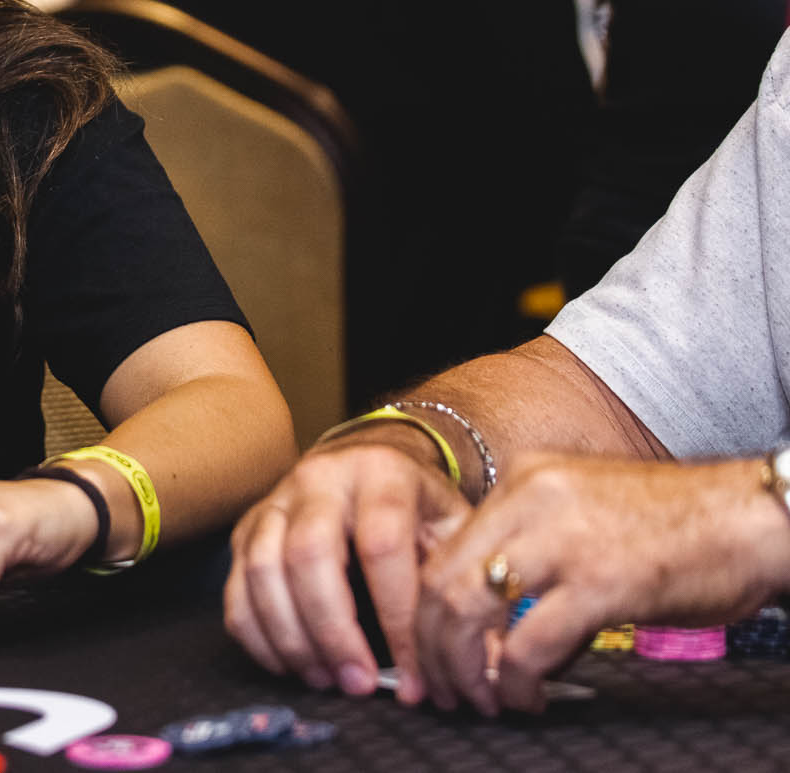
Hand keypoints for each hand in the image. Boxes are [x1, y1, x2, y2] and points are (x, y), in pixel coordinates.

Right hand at [225, 440, 469, 702]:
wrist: (371, 462)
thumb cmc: (419, 508)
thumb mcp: (456, 527)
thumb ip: (465, 585)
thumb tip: (494, 666)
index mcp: (380, 473)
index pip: (382, 546)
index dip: (397, 617)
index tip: (416, 676)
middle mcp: (319, 479)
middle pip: (308, 554)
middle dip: (332, 630)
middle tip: (358, 684)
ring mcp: (275, 501)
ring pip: (262, 570)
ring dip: (291, 637)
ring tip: (326, 679)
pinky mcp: (247, 528)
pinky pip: (236, 586)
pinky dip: (256, 634)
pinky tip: (290, 665)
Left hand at [414, 456, 789, 715]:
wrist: (753, 518)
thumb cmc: (681, 527)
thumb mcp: (583, 519)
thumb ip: (534, 555)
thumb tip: (498, 625)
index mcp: (523, 481)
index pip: (442, 548)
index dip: (425, 609)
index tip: (432, 649)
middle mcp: (530, 500)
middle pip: (441, 580)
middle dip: (432, 645)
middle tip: (445, 686)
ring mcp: (563, 539)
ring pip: (468, 608)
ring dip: (466, 667)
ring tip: (482, 698)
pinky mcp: (601, 582)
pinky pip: (529, 643)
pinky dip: (517, 680)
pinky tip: (528, 696)